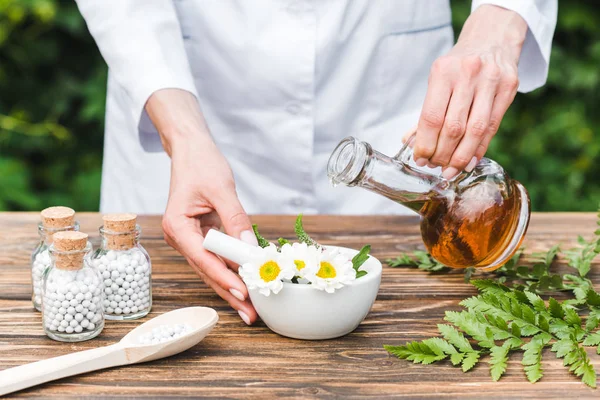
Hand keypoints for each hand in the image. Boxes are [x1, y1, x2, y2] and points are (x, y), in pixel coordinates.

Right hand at [146, 89, 258, 324]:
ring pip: (212, 268)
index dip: (223, 277)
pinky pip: (217, 256)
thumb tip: (250, 249)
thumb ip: (235, 219)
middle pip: (207, 271)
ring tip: (251, 307)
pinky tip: (246, 282)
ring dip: (231, 285)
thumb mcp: (222, 189)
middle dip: (229, 293)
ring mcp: (188, 238)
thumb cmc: (201, 164)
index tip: (243, 293)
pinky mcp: (199, 235)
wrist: (191, 150)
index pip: (203, 258)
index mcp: (177, 226)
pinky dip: (231, 268)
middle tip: (251, 314)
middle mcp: (179, 236)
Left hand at [413, 5, 527, 178]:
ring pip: (475, 130)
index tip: (420, 159)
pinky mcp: (509, 87)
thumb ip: (426, 111)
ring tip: (450, 171)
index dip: (425, 143)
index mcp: (443, 71)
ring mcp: (491, 81)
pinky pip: (493, 126)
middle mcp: (468, 74)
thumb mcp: (438, 79)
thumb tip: (410, 142)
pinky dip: (479, 148)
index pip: (432, 117)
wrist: (492, 38)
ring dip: (461, 157)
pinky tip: (469, 161)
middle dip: (442, 154)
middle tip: (435, 167)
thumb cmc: (459, 64)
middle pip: (453, 127)